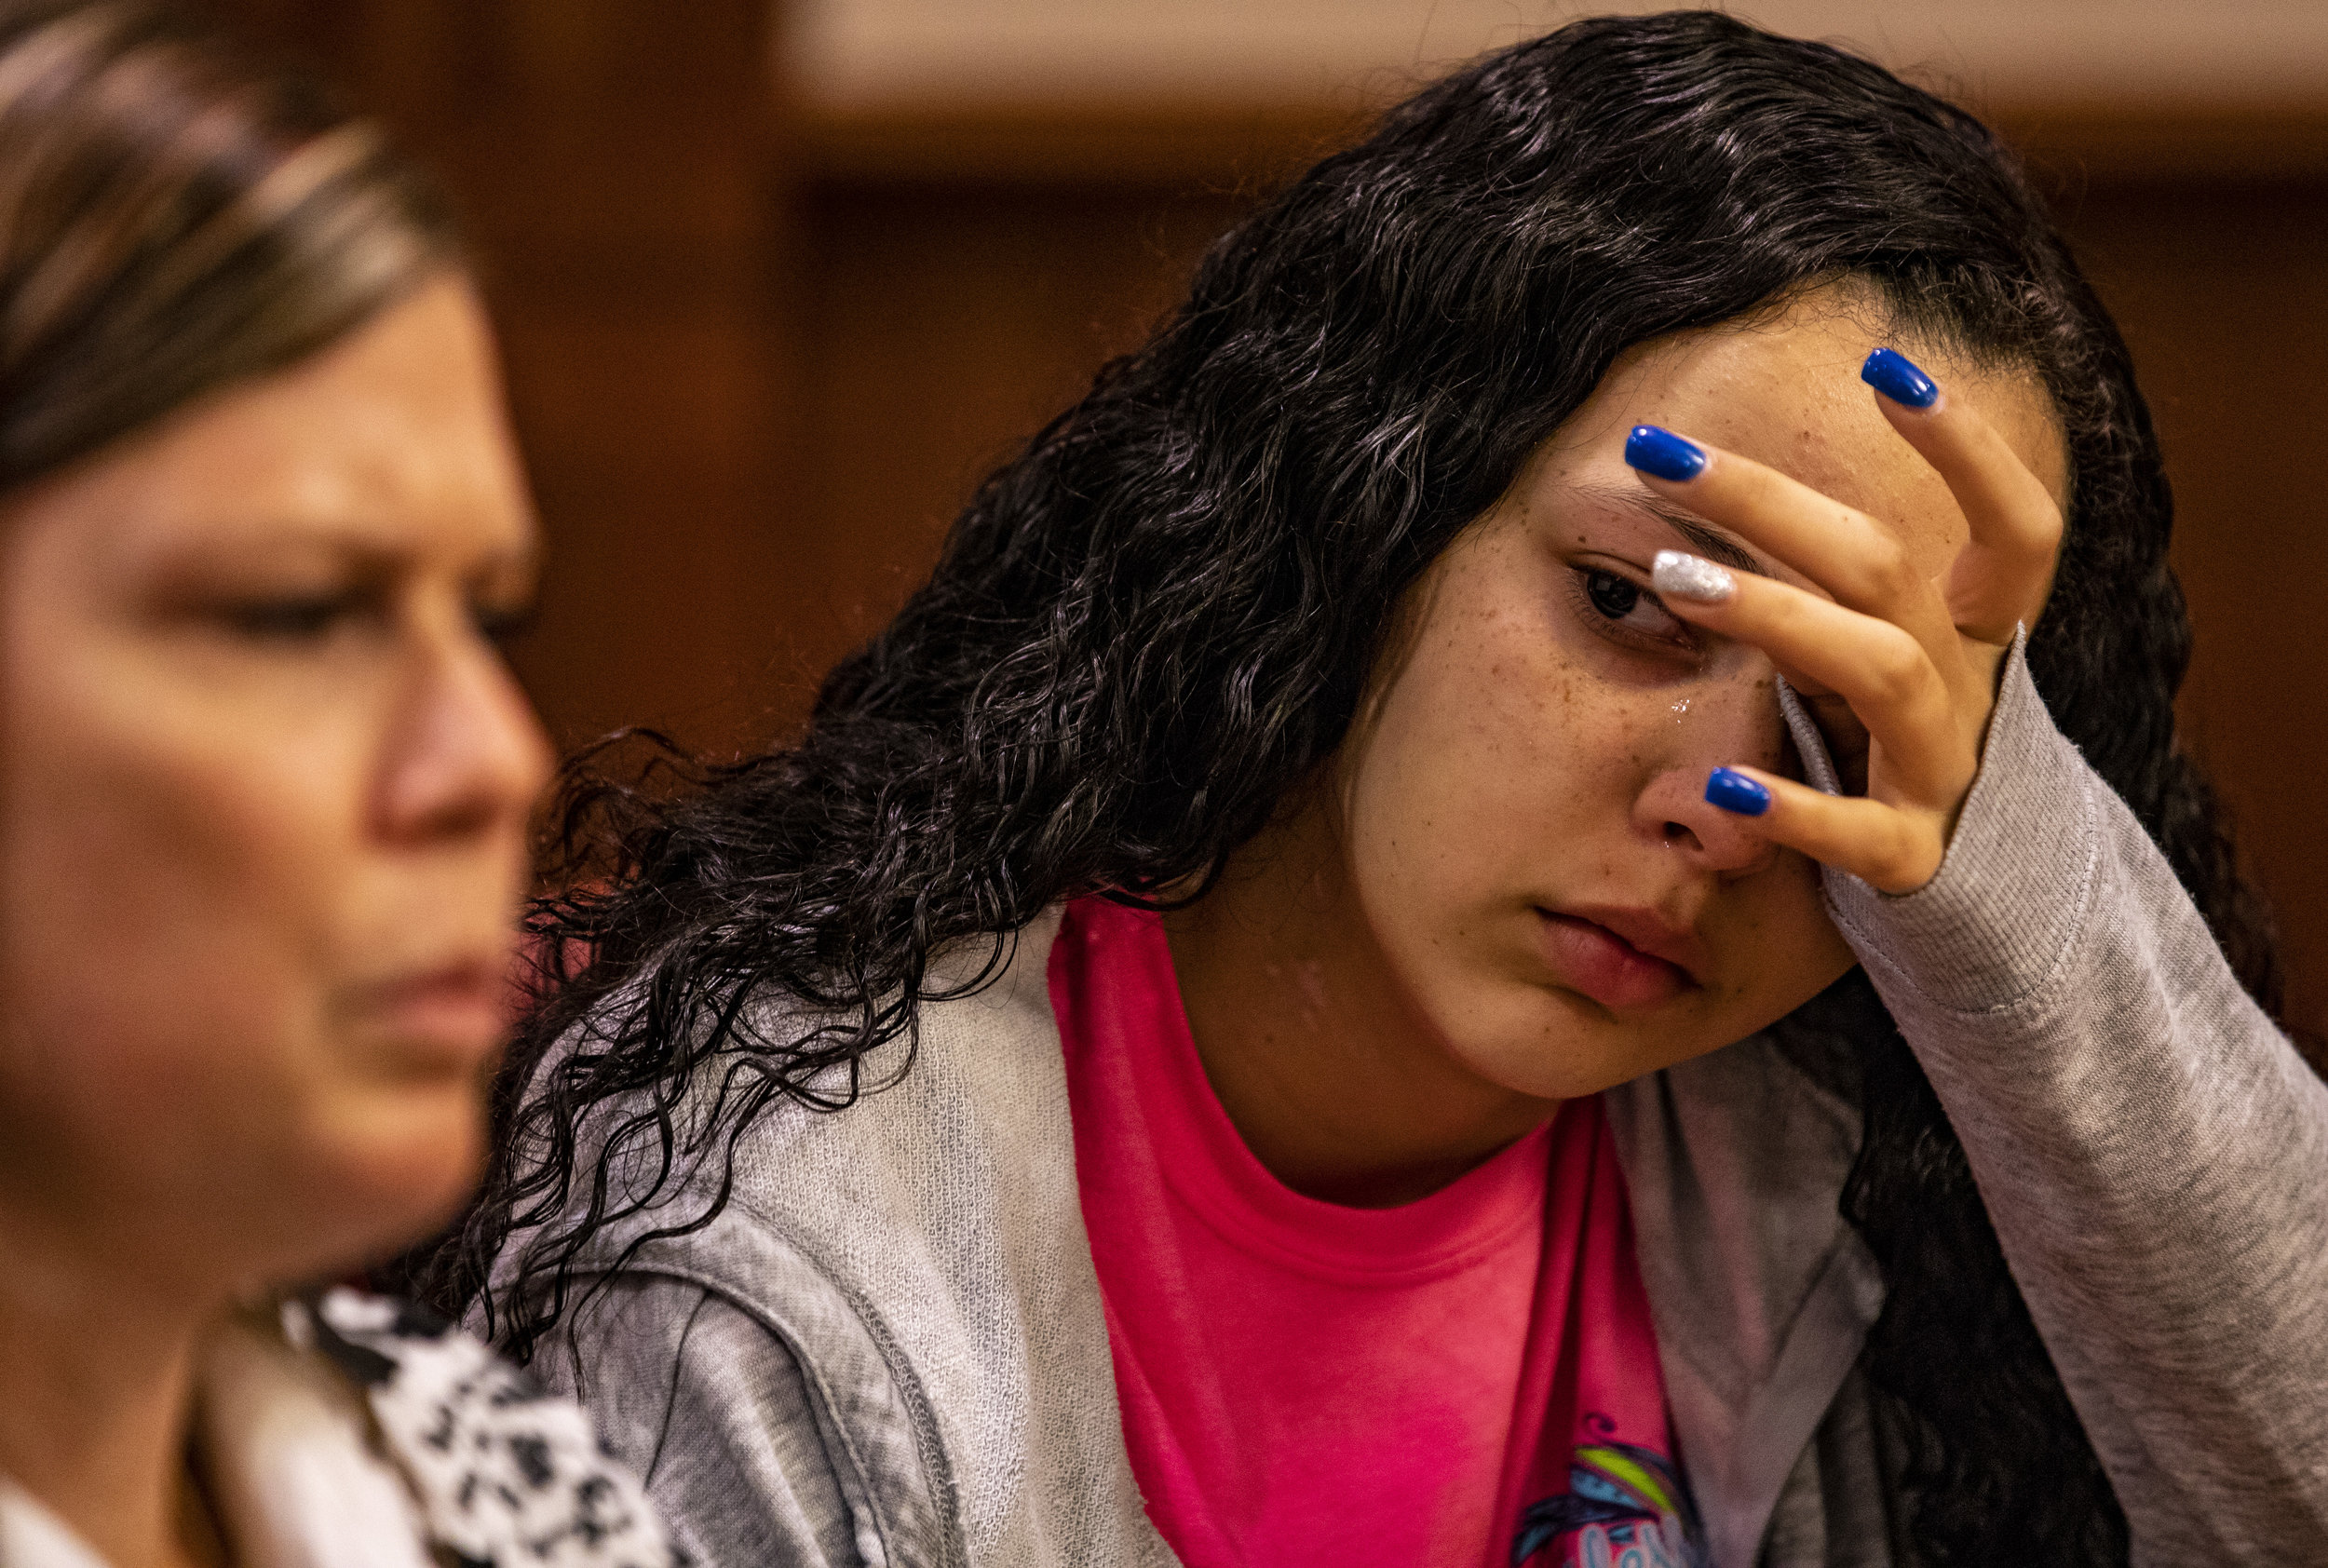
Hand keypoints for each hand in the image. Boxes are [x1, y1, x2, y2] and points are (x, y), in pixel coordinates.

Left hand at [1622, 348, 2061, 893]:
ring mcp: (1944, 776)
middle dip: (1772, 501)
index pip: (2013, 526)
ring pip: (1879, 669)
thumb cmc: (1893, 766)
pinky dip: (1794, 808)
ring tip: (1674, 578)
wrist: (1985, 925)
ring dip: (1775, 614)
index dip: (1969, 447)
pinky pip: (1858, 832)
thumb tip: (1713, 485)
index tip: (1886, 363)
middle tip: (1664, 451)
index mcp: (1974, 638)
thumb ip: (1830, 592)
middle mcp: (1970, 692)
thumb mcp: (1879, 667)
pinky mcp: (1912, 864)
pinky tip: (1718, 789)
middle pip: (1886, 569)